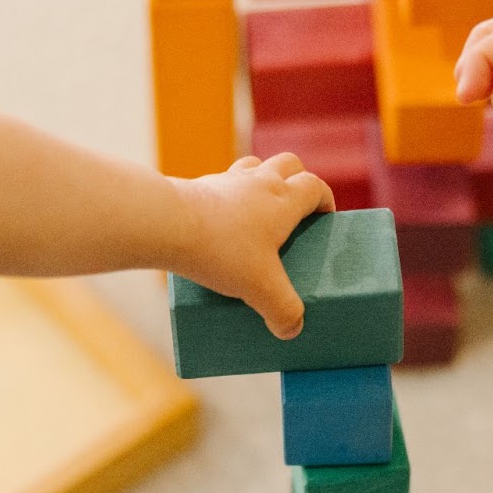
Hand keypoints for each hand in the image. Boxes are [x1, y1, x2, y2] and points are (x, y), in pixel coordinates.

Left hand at [170, 154, 335, 339]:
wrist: (166, 223)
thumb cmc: (222, 250)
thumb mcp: (261, 289)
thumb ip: (283, 311)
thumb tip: (291, 329)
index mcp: (283, 199)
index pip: (315, 187)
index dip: (325, 201)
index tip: (325, 219)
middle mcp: (258, 181)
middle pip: (289, 164)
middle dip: (297, 181)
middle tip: (294, 212)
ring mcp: (226, 180)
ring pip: (254, 166)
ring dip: (262, 182)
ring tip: (257, 214)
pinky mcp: (198, 186)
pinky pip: (221, 183)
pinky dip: (228, 196)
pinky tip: (219, 223)